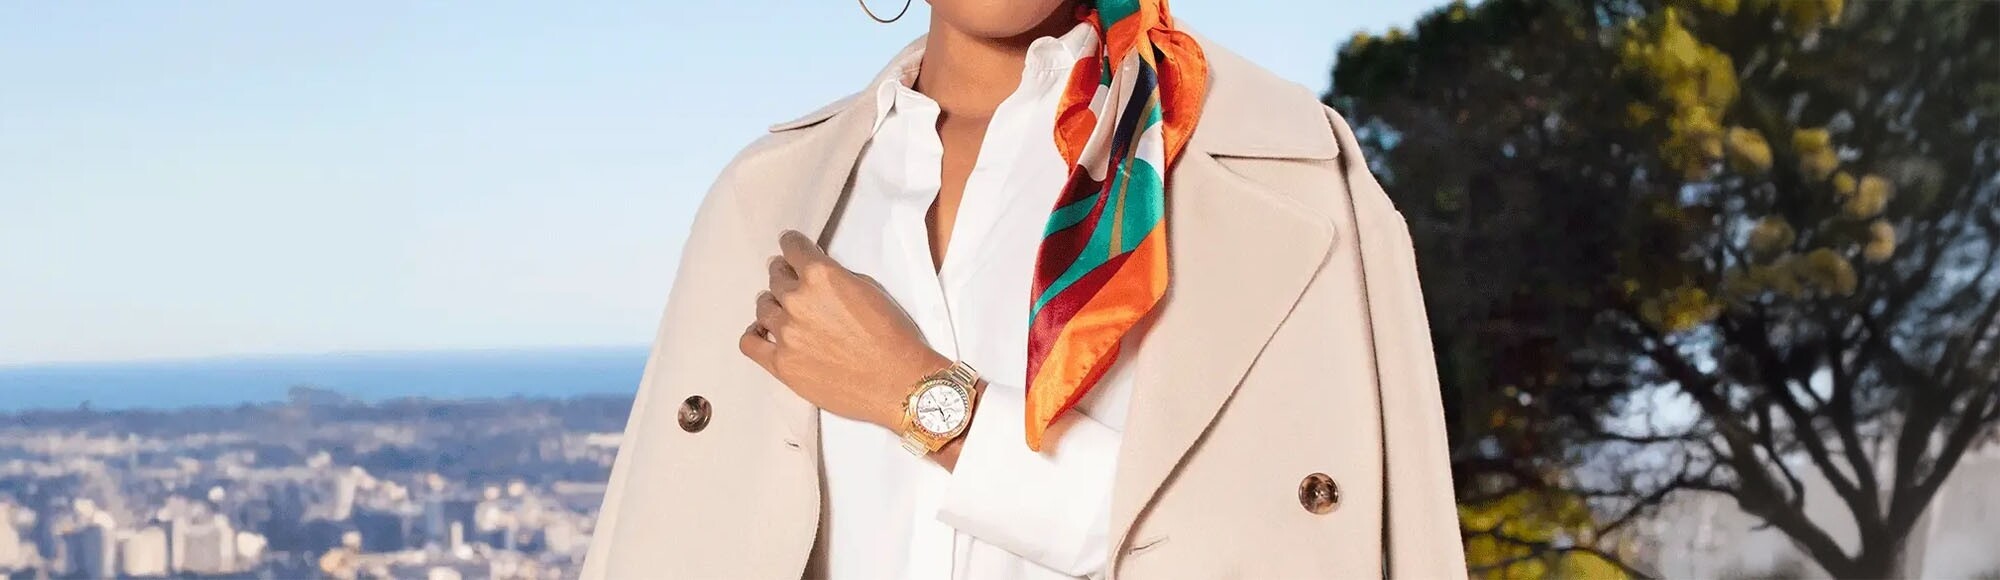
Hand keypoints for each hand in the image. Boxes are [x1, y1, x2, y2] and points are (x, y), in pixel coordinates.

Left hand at [739, 230, 950, 429]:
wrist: (898, 383)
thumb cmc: (893, 336)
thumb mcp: (869, 289)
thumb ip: (836, 278)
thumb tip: (816, 277)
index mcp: (821, 276)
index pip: (792, 247)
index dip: (792, 246)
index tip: (791, 248)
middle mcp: (798, 300)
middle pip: (776, 277)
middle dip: (785, 276)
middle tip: (793, 284)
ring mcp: (786, 333)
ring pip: (763, 307)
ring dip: (774, 305)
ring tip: (785, 313)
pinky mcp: (781, 363)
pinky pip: (749, 343)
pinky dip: (755, 334)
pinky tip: (765, 333)